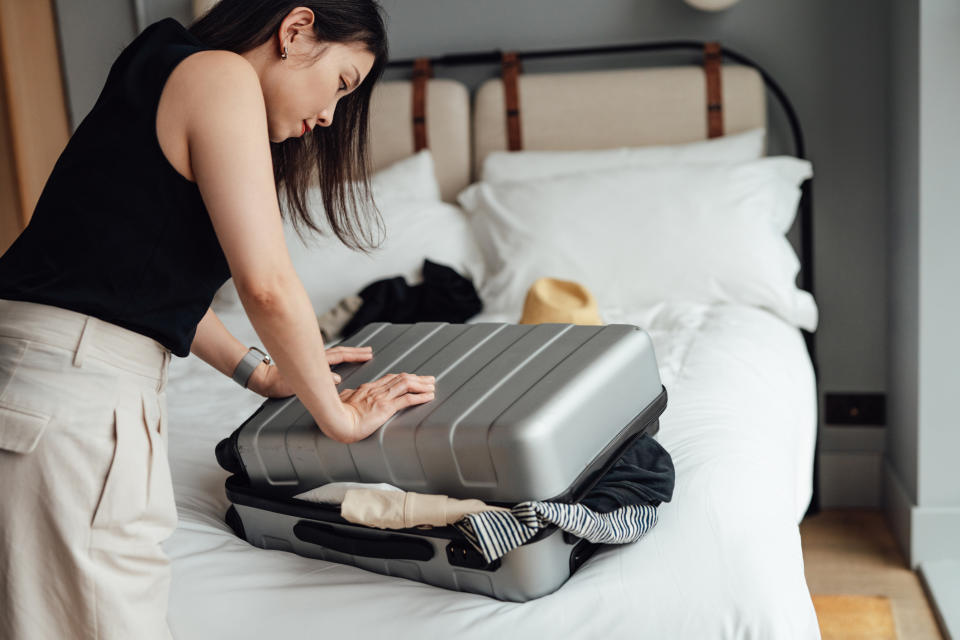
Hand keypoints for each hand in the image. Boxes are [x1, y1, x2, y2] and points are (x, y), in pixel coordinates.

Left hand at [248, 344, 374, 397]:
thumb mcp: (297, 385)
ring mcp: (311, 360)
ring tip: (359, 354)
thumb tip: (337, 379)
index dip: (355, 355)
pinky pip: (328, 359)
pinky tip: (341, 363)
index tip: (368, 354)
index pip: (340, 355)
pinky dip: (338, 358)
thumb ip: (317, 382)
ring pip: (334, 354)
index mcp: (314, 362)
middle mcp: (314, 358)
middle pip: (340, 351)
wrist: (264, 380)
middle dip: (355, 352)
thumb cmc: (277, 384)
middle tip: (369, 351)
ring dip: (348, 354)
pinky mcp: (308, 365)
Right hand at [339, 373, 435, 438]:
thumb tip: (348, 393)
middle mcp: (376, 390)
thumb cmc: (335, 415)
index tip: (413, 378)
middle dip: (417, 378)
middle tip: (429, 379)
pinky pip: (407, 399)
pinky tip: (428, 396)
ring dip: (422, 385)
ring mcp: (382, 398)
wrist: (336, 422)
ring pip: (406, 385)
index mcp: (367, 388)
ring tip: (432, 386)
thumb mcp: (341, 400)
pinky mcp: (385, 408)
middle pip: (401, 379)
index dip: (404, 377)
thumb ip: (348, 395)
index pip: (390, 379)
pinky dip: (420, 397)